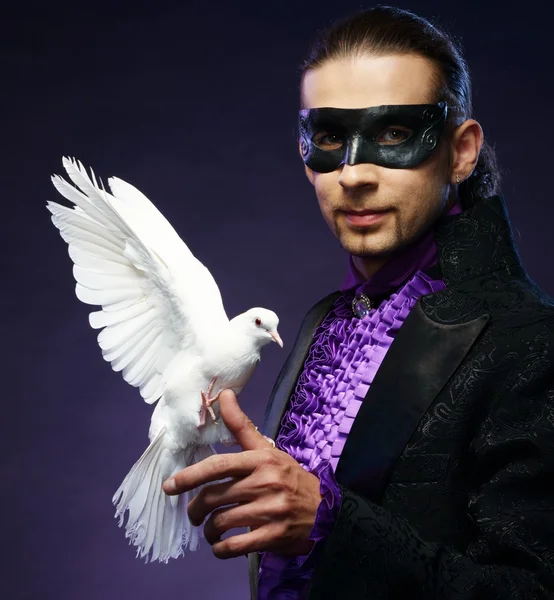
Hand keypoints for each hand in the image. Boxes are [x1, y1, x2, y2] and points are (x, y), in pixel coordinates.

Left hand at [162, 389, 321, 558]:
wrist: (326, 508)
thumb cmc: (289, 477)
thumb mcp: (267, 450)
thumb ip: (241, 426)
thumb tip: (224, 394)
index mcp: (261, 460)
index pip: (219, 466)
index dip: (190, 476)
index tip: (170, 485)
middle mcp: (264, 483)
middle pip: (214, 497)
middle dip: (195, 508)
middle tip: (193, 514)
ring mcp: (270, 511)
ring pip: (222, 522)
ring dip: (208, 530)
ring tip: (209, 530)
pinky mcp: (274, 536)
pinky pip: (235, 546)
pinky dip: (221, 549)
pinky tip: (220, 546)